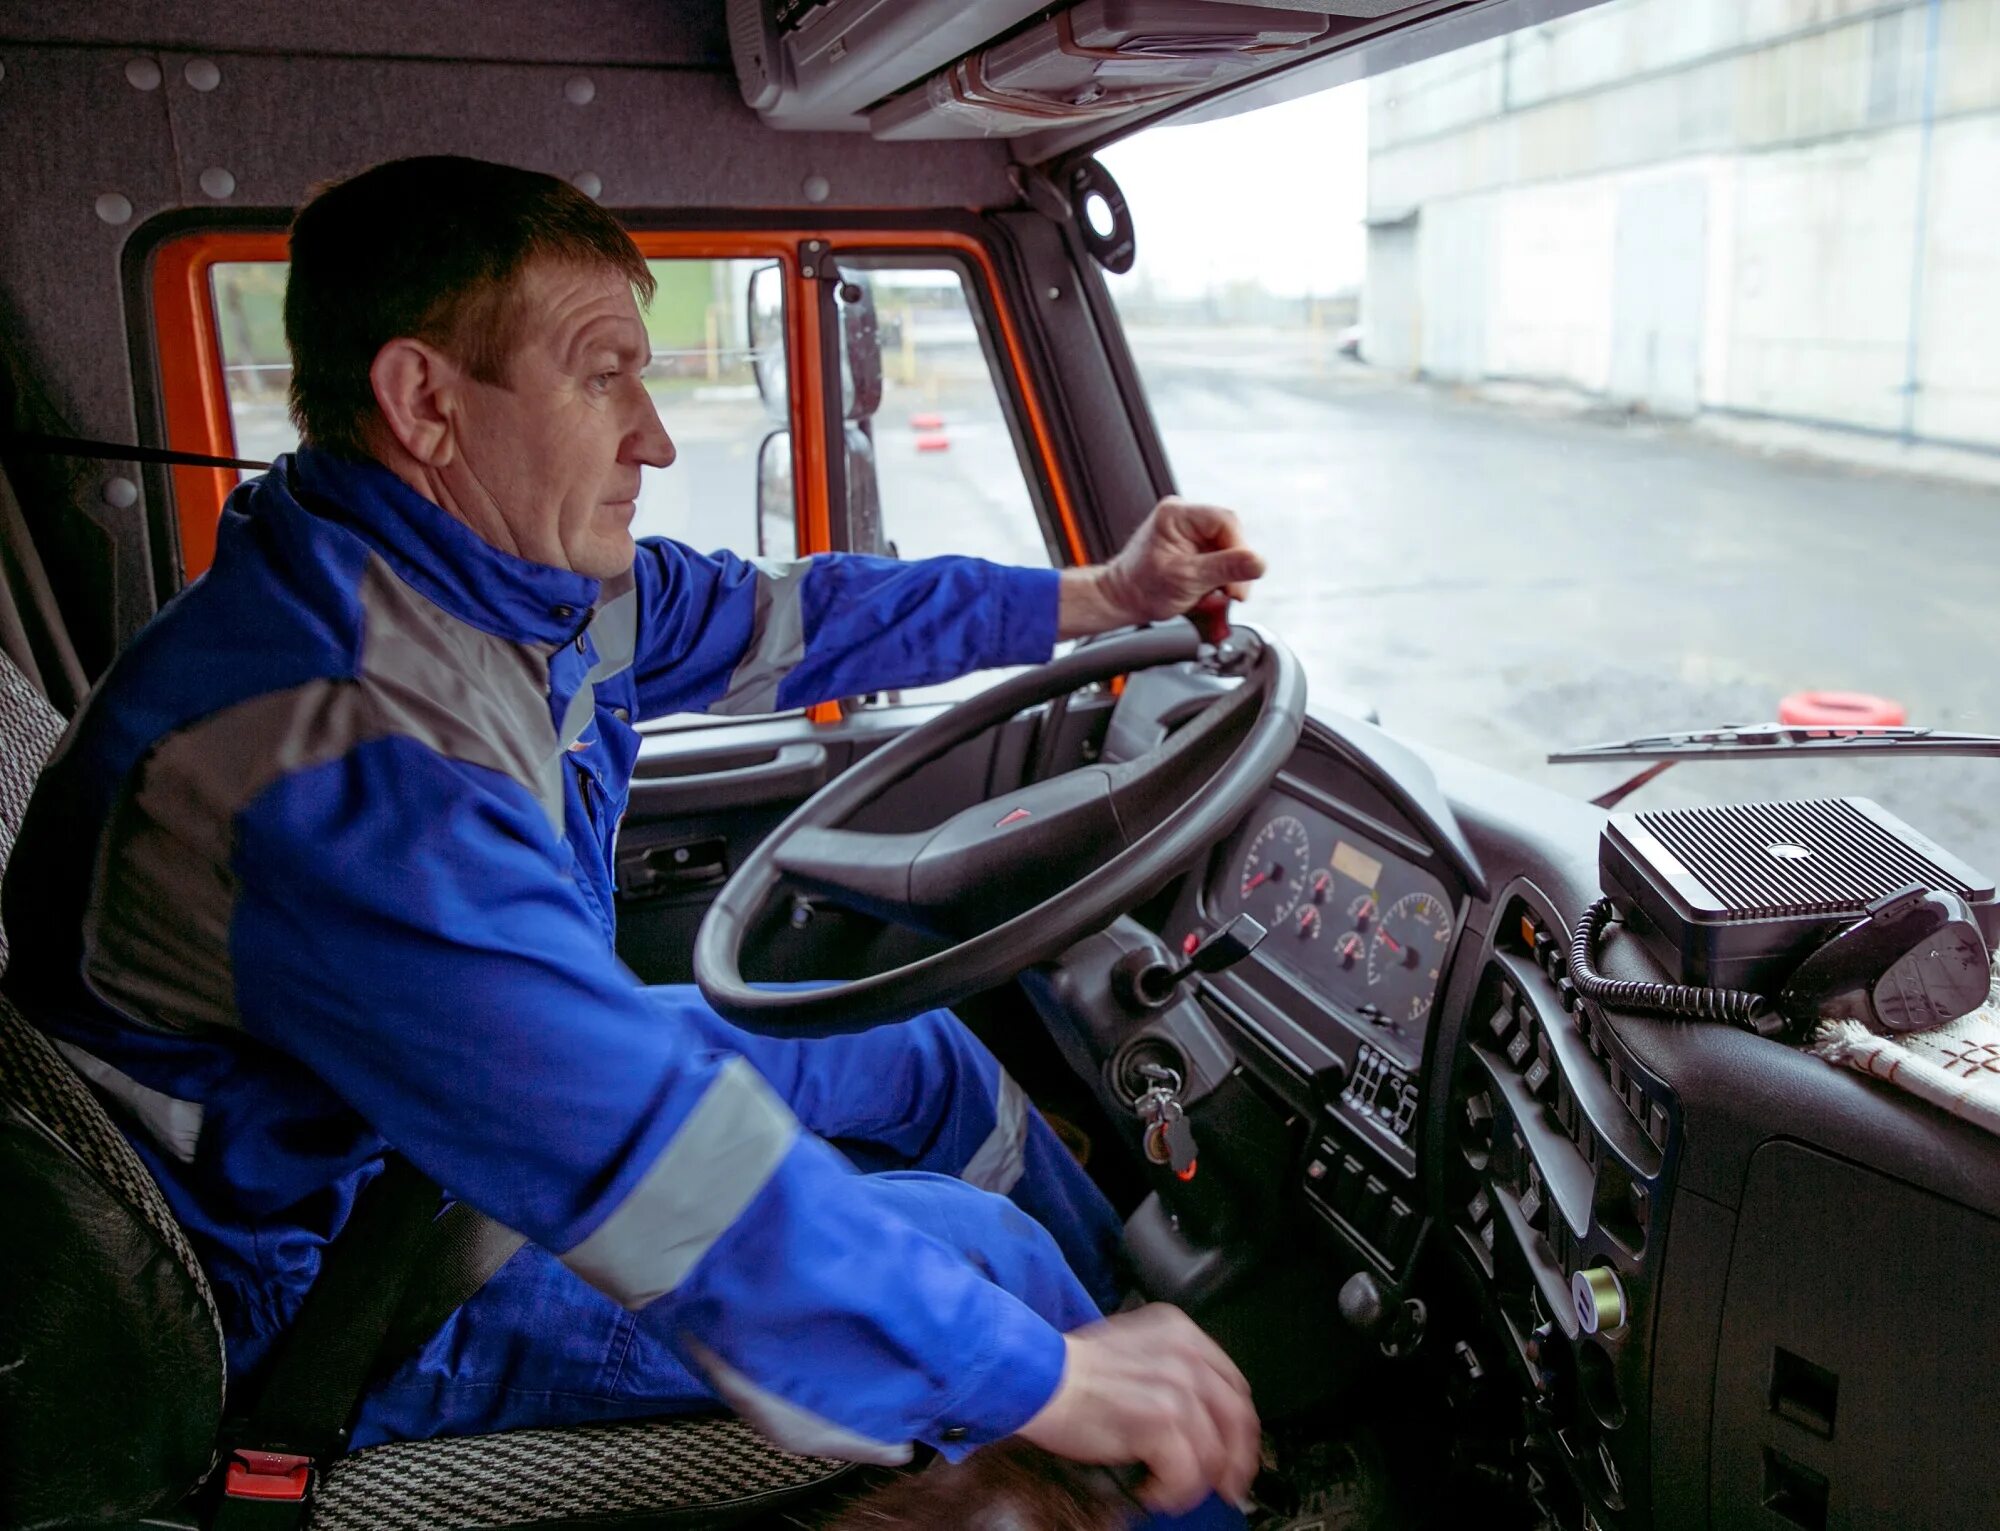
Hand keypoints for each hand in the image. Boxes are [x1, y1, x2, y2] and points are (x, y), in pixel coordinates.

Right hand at [1014, 1303, 1260, 1513]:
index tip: (1234, 1453)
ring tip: (1168, 1489)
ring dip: (1194, 1483)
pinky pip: (1188, 1474)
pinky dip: (1172, 1492)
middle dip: (1236, 1462)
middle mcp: (1187, 1355)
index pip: (1234, 1386)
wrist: (1038, 1377)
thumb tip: (1199, 1416)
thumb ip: (1171, 1368)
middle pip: (1237, 1419)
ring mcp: (1177, 1387)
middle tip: (1226, 1488)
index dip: (1239, 1428)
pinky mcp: (1161, 1420)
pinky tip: (1151, 1489)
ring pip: (1214, 1453)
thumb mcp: (1134, 1348)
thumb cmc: (1072, 1369)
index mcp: (1182, 1333)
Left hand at [1057, 498, 1265, 637]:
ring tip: (1214, 598)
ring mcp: (1190, 532)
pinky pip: (1219, 560)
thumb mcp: (1187, 579)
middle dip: (1234, 569)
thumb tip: (1258, 562)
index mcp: (1177, 514)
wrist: (1122, 600)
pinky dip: (1219, 580)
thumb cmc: (1142, 588)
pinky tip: (1210, 594)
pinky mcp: (1194, 547)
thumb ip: (1224, 569)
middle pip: (1230, 537)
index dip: (1240, 551)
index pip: (1226, 521)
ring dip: (1227, 578)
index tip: (1238, 583)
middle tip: (1230, 596)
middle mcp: (1185, 516)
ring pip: (1228, 551)